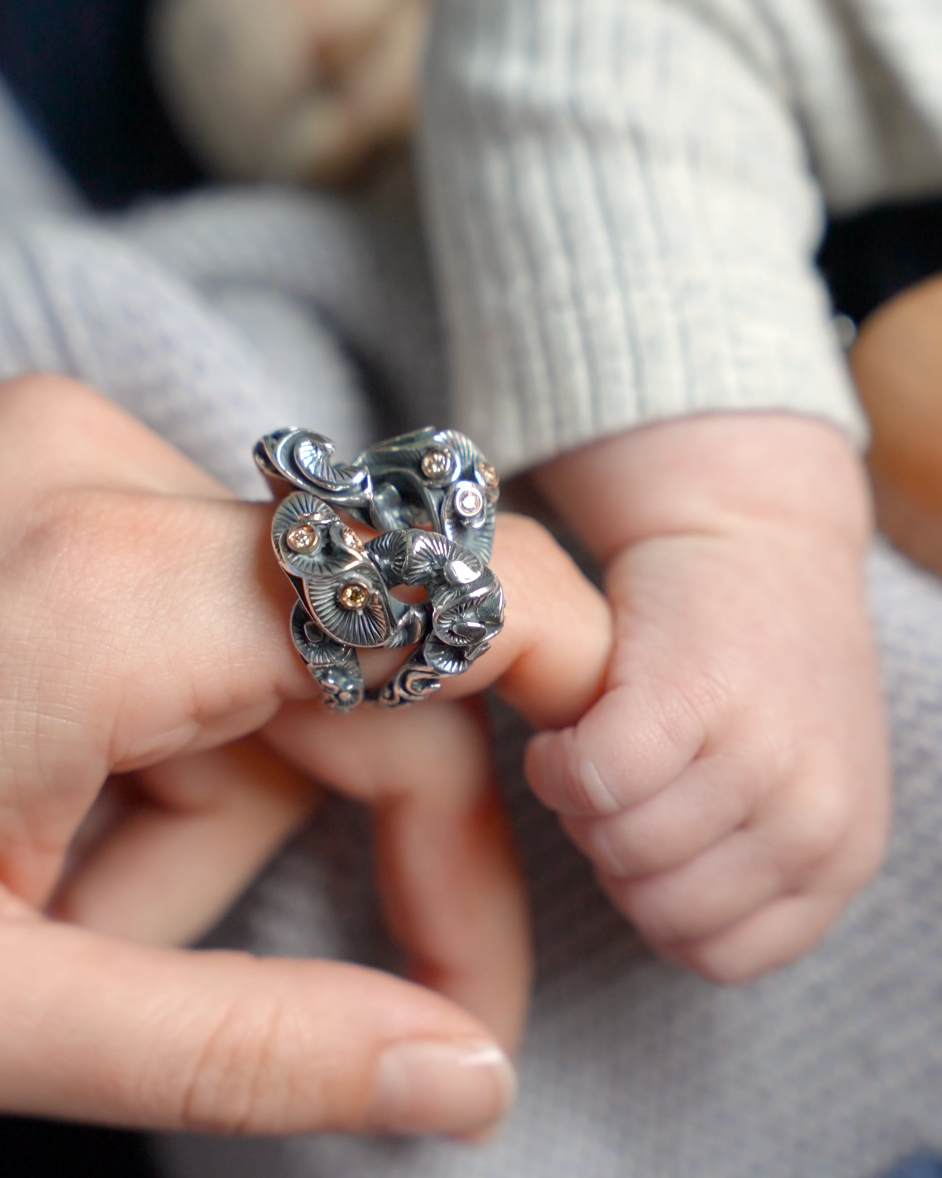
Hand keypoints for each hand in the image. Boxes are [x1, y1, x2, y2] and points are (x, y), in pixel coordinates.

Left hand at [0, 374, 609, 1134]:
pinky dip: (167, 748)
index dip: (537, 732)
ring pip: (274, 660)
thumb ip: (254, 1046)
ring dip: (215, 813)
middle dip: (365, 842)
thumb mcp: (2, 1013)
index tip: (570, 857)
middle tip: (336, 988)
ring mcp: (70, 465)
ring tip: (72, 909)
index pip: (435, 627)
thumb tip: (464, 1081)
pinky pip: (200, 625)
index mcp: (107, 587)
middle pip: (363, 665)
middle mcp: (106, 476)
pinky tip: (59, 821)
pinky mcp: (54, 490)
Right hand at [527, 415, 888, 981]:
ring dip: (579, 803)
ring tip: (597, 744)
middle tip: (617, 778)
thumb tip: (651, 912)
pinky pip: (589, 781)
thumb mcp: (790, 788)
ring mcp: (760, 758)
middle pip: (654, 904)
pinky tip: (567, 726)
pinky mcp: (689, 696)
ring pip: (616, 845)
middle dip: (612, 847)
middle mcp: (816, 818)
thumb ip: (744, 865)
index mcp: (841, 856)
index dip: (651, 897)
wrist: (758, 535)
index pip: (714, 954)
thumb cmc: (755, 671)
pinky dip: (558, 762)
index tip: (647, 828)